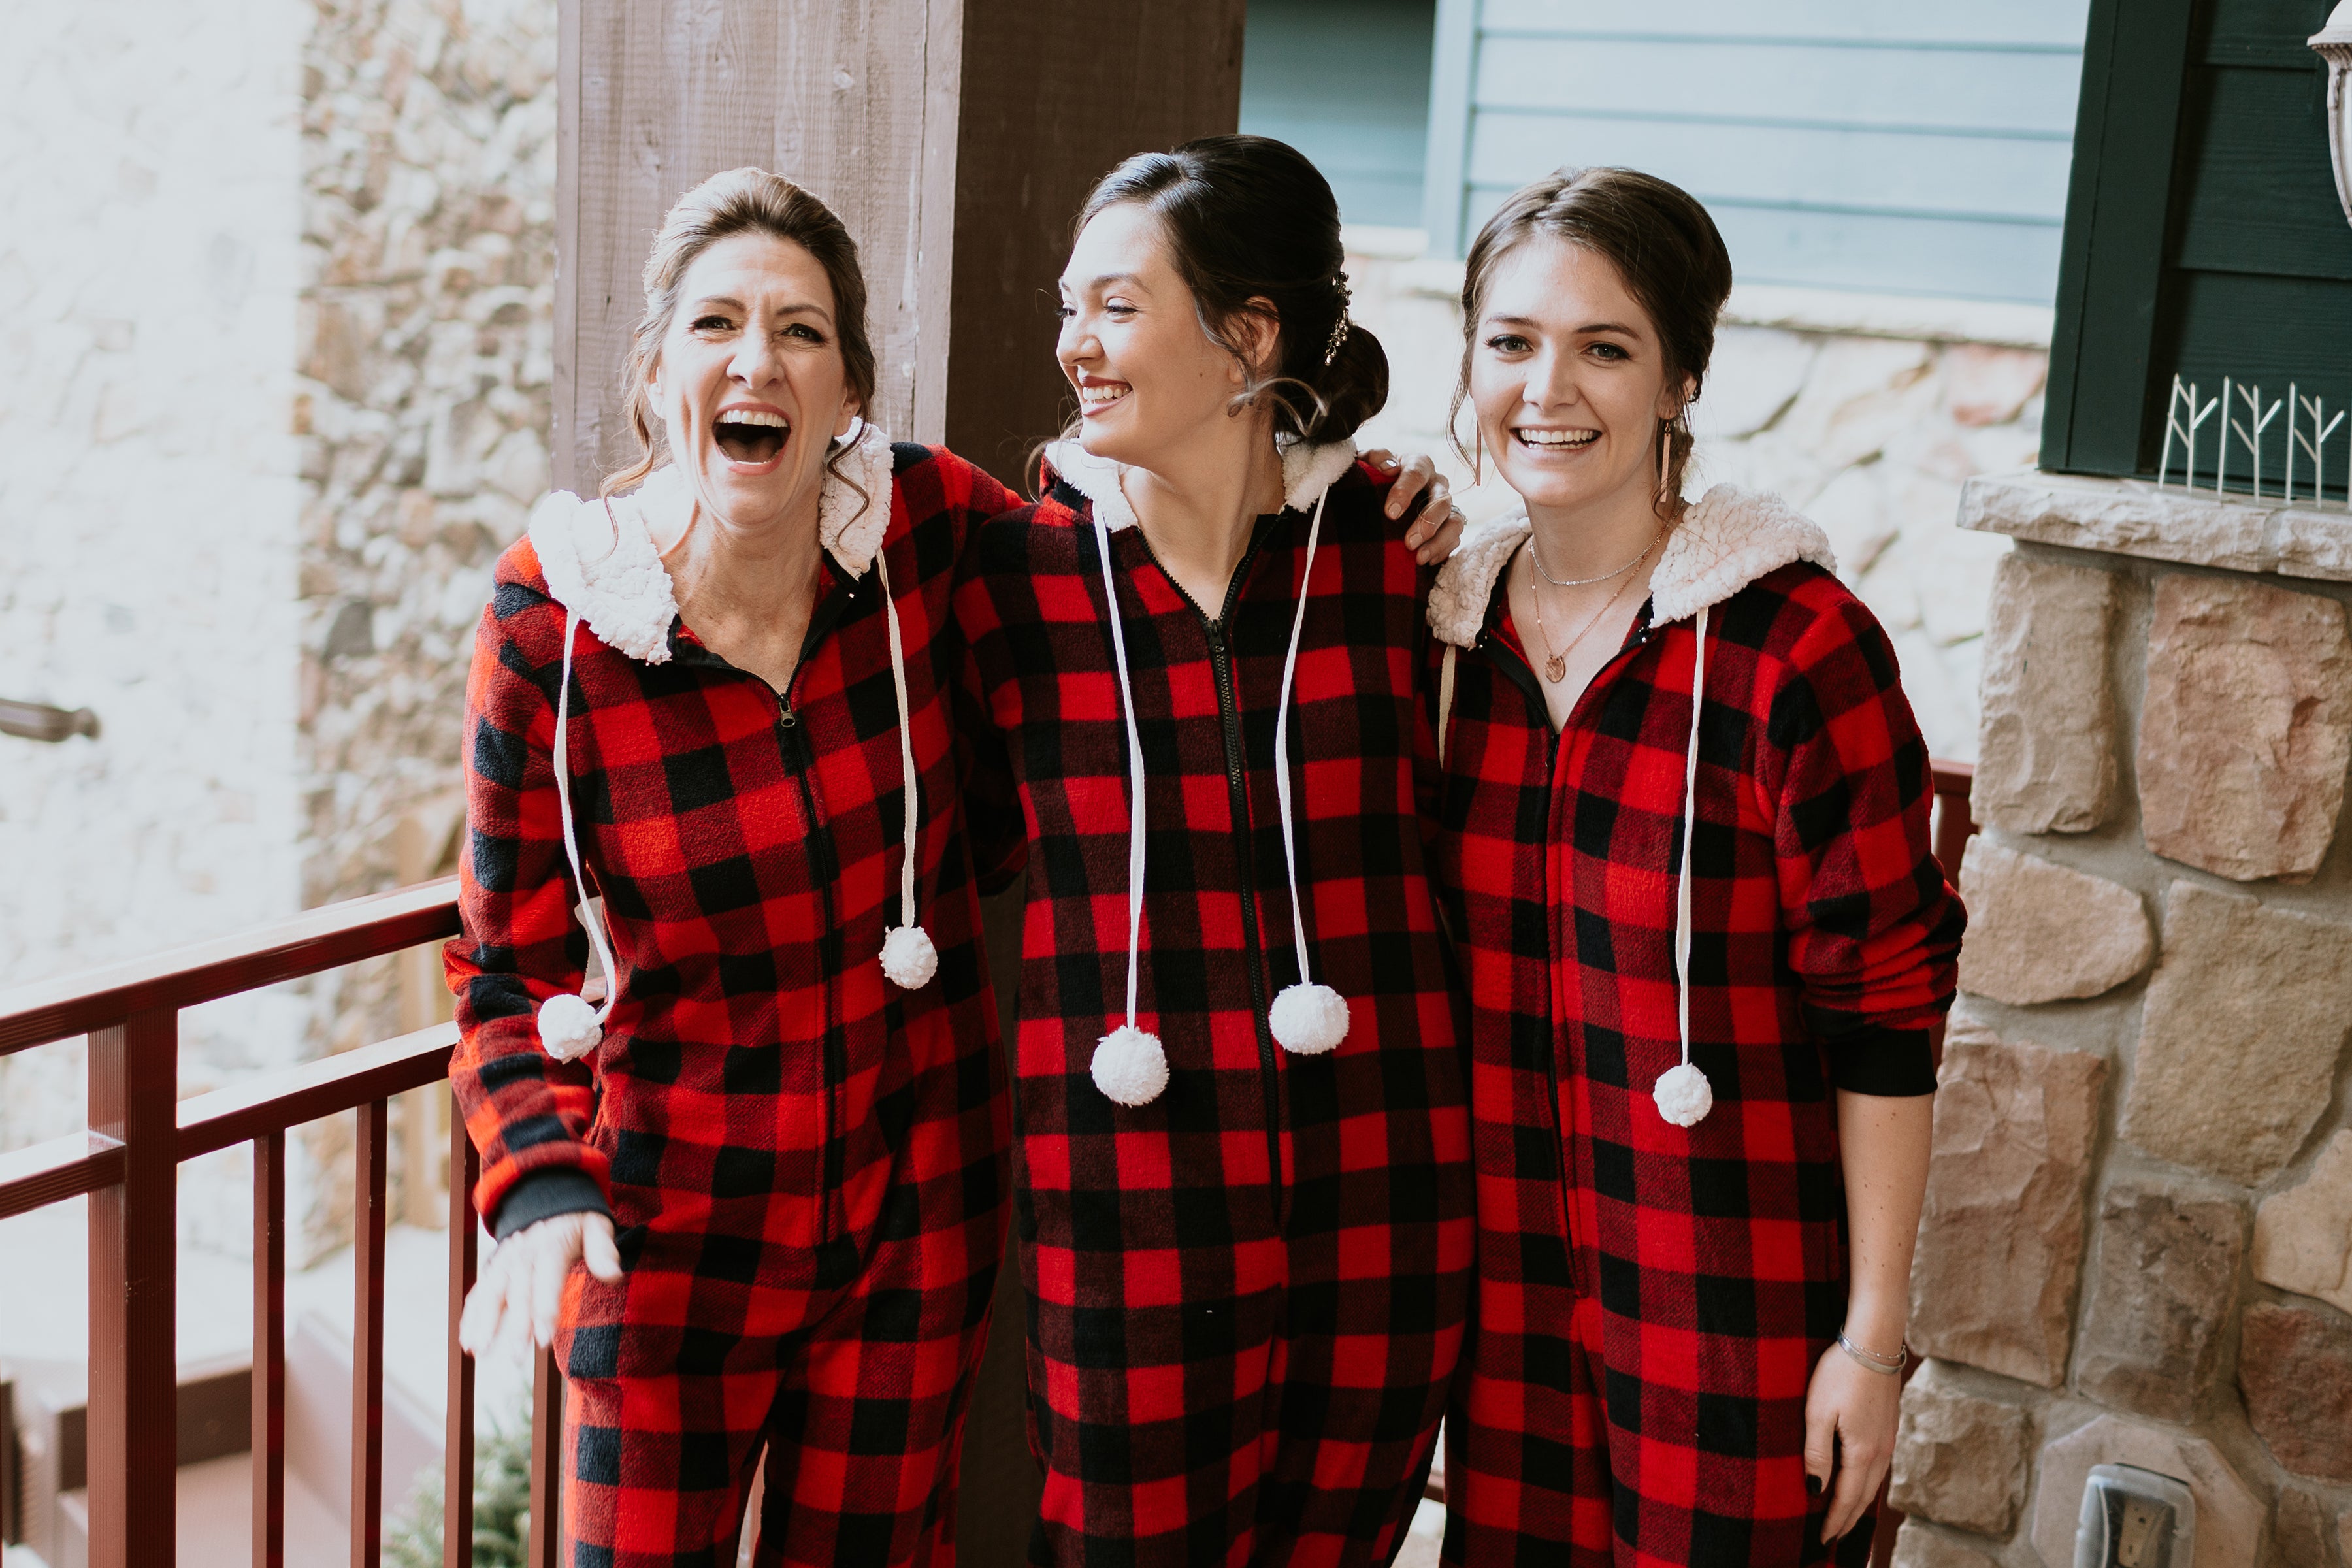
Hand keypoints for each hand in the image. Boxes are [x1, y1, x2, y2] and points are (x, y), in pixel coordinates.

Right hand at [458, 1210, 621, 1355]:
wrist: (546, 1196)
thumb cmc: (577, 1220)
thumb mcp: (596, 1225)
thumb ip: (603, 1251)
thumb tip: (615, 1276)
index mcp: (551, 1246)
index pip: (547, 1281)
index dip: (545, 1311)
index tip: (544, 1341)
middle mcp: (523, 1254)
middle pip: (518, 1294)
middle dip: (516, 1327)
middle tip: (516, 1359)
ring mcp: (504, 1261)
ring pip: (491, 1294)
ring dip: (483, 1323)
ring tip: (478, 1352)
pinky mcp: (493, 1268)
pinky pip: (480, 1292)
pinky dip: (471, 1316)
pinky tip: (467, 1342)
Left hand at [1362, 448, 1462, 564]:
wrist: (1382, 492)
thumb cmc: (1374, 476)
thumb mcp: (1368, 463)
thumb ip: (1375, 458)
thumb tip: (1389, 467)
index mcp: (1419, 464)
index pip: (1416, 474)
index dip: (1405, 492)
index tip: (1390, 513)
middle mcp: (1436, 483)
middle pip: (1442, 500)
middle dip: (1427, 522)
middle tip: (1409, 543)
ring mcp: (1446, 505)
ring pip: (1455, 521)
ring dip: (1439, 541)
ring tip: (1419, 558)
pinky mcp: (1448, 524)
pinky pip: (1455, 538)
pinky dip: (1443, 551)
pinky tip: (1426, 561)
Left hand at [1803, 1339, 1902, 1545]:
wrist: (1873, 1342)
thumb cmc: (1840, 1373)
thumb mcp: (1818, 1411)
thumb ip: (1817, 1452)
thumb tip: (1815, 1489)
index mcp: (1862, 1452)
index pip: (1846, 1497)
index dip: (1834, 1520)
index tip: (1822, 1539)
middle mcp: (1881, 1452)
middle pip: (1863, 1497)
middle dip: (1847, 1520)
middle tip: (1831, 1538)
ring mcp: (1888, 1440)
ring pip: (1873, 1484)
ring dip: (1858, 1504)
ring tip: (1844, 1518)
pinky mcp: (1889, 1428)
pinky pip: (1878, 1468)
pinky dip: (1867, 1484)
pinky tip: (1859, 1483)